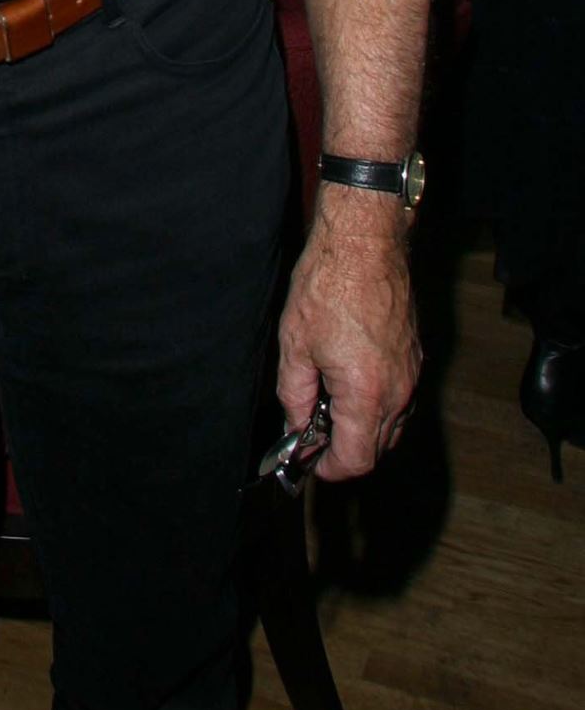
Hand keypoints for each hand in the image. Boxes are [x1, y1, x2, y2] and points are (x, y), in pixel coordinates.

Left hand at [274, 189, 419, 479]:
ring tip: (326, 402)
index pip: (357, 459)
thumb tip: (297, 426)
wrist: (365, 241)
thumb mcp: (294, 343)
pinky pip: (400, 399)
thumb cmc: (329, 284)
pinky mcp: (415, 356)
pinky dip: (377, 405)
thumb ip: (294, 395)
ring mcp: (412, 374)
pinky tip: (348, 381)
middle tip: (311, 430)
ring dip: (362, 428)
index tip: (309, 460)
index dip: (329, 468)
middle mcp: (399, 390)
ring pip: (392, 425)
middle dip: (344, 448)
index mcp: (367, 393)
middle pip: (378, 448)